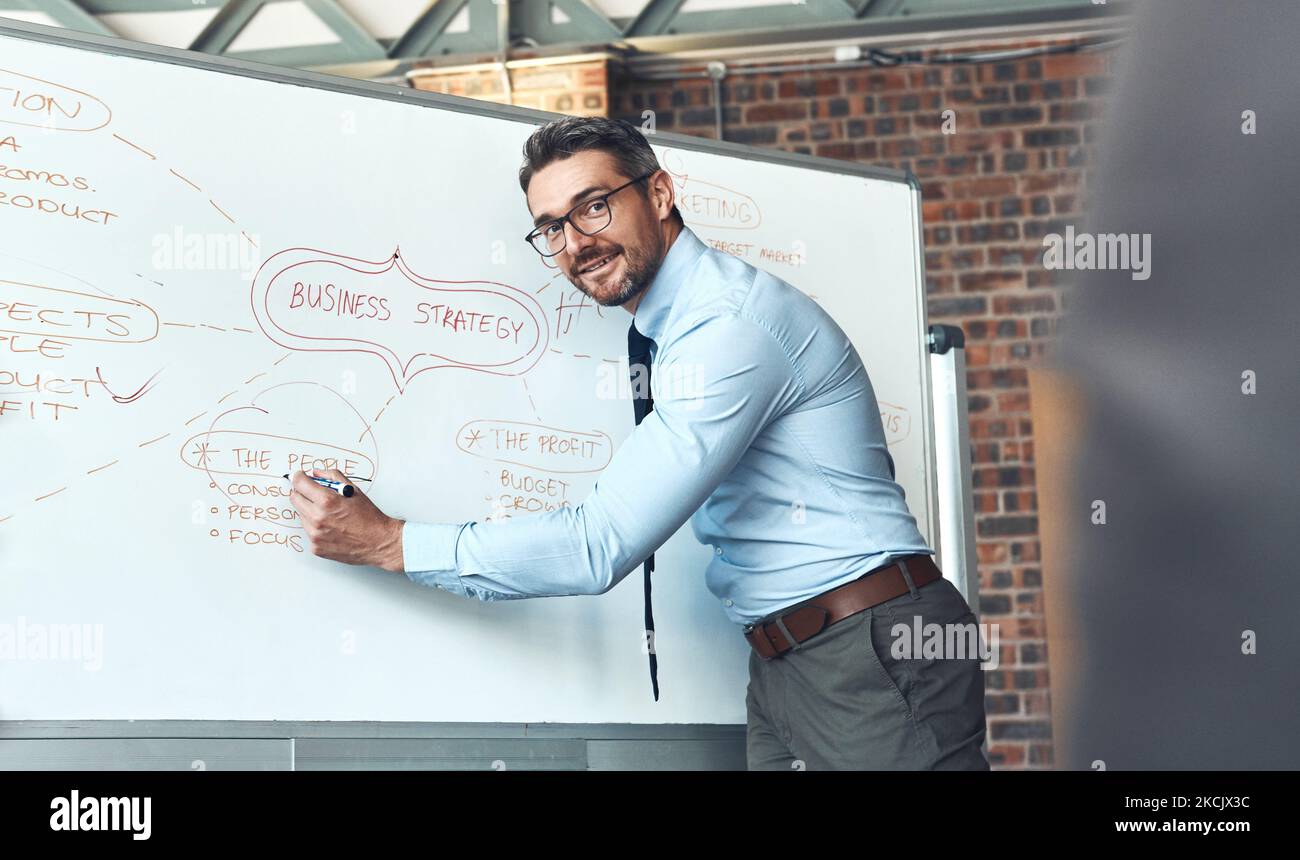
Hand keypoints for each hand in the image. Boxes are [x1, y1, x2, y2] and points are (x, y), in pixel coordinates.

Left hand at [288, 468, 404, 572]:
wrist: (378, 542)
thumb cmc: (369, 517)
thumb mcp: (353, 491)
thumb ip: (333, 477)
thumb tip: (316, 473)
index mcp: (327, 501)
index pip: (299, 484)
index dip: (299, 477)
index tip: (300, 476)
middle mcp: (317, 518)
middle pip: (295, 499)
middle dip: (302, 493)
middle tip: (314, 494)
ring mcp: (315, 535)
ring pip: (301, 516)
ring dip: (310, 511)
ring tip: (329, 514)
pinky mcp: (316, 547)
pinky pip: (308, 531)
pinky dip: (316, 527)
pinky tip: (331, 527)